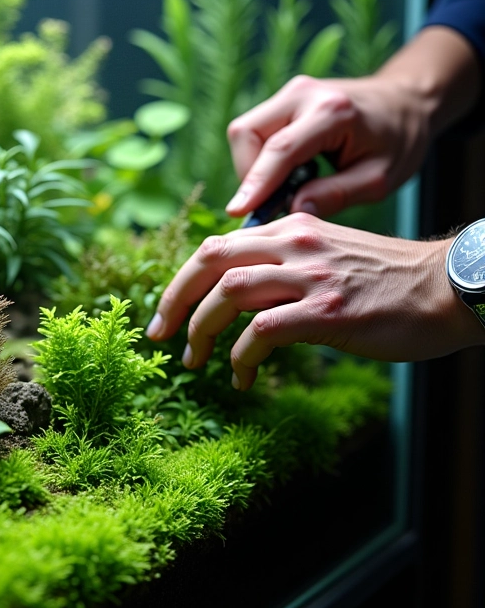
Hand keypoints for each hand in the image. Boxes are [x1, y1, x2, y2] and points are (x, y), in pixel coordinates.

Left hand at [146, 213, 484, 389]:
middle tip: (159, 334)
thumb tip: (235, 295)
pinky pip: (263, 333)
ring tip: (196, 361)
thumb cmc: (384, 279)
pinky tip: (243, 377)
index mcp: (289, 229)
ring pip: (229, 295)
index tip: (167, 312)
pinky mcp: (328, 312)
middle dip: (174, 300)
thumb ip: (281, 265)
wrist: (447, 287)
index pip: (216, 247)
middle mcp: (294, 244)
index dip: (182, 280)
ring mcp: (311, 277)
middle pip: (210, 261)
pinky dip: (241, 357)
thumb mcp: (326, 254)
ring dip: (201, 331)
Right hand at [225, 73, 430, 218]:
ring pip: (244, 132)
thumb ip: (335, 196)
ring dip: (252, 168)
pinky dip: (259, 159)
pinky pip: (253, 132)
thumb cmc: (398, 141)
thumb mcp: (379, 178)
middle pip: (246, 133)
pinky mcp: (283, 100)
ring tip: (284, 189)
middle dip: (249, 175)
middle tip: (272, 203)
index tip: (237, 212)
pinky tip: (286, 175)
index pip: (279, 150)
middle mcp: (303, 94)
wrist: (406, 102)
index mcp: (332, 111)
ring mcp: (290, 93)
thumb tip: (292, 212)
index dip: (255, 183)